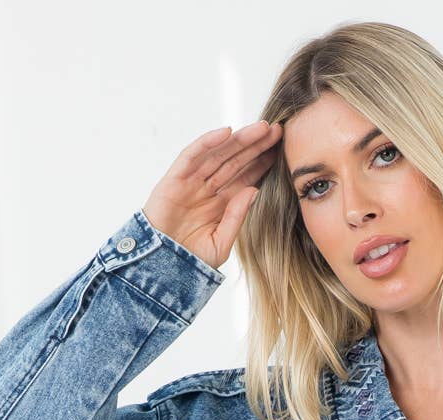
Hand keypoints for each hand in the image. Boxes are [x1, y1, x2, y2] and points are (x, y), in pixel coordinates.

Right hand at [142, 119, 282, 269]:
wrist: (161, 268)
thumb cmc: (189, 260)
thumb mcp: (220, 243)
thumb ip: (236, 217)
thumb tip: (254, 191)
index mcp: (222, 204)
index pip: (246, 178)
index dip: (263, 163)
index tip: (282, 150)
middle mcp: (208, 189)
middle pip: (236, 161)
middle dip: (256, 146)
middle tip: (277, 131)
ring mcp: (191, 182)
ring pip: (219, 154)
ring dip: (239, 140)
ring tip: (261, 128)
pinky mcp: (174, 179)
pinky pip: (192, 155)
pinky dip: (207, 142)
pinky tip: (227, 132)